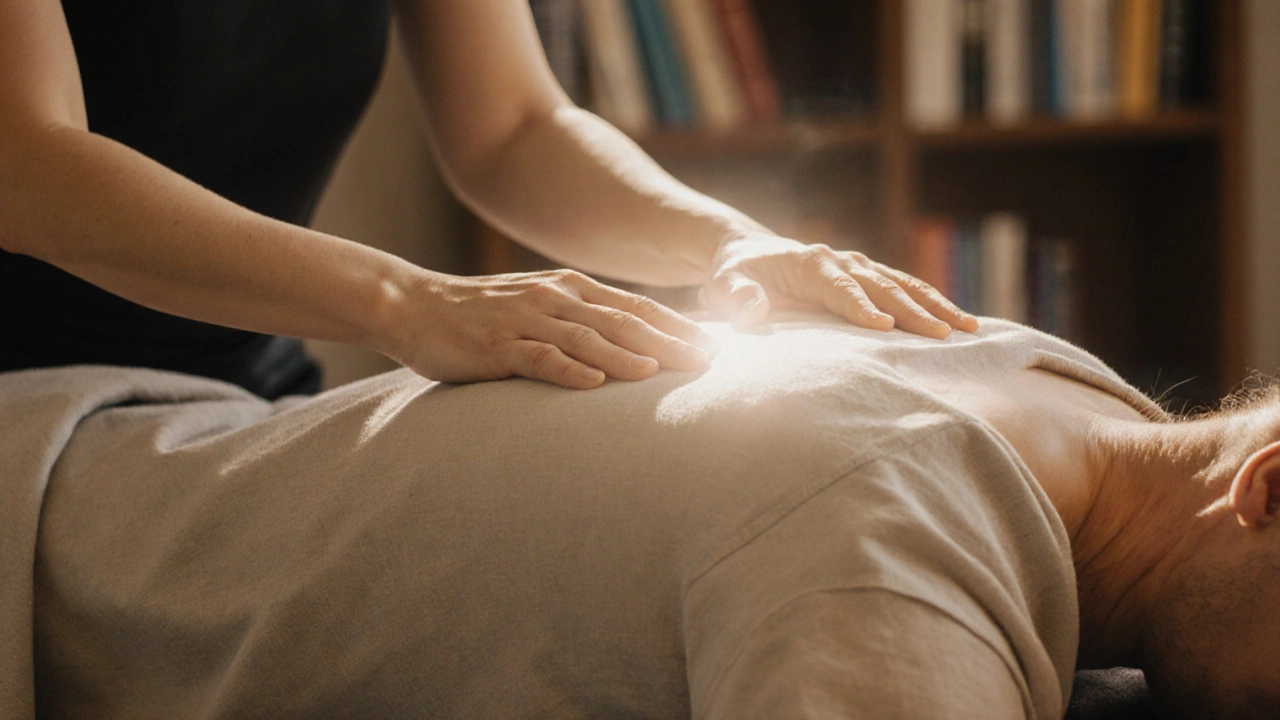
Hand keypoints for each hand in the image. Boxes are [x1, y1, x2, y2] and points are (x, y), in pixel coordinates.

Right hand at [381, 269, 718, 388]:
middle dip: (668, 340)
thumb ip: (584, 320)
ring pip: (585, 338)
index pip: (636, 307)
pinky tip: (593, 384)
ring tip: (659, 372)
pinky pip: (537, 358)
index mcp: (571, 289)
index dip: (678, 325)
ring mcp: (525, 320)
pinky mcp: (497, 346)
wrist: (415, 306)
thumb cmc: (485, 315)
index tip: (717, 345)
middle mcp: (555, 298)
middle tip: (708, 361)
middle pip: (622, 320)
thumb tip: (637, 344)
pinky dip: (567, 370)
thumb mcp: (542, 307)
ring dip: (624, 354)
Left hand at [704, 232, 977, 338]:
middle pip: (882, 286)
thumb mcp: (723, 286)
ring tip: (968, 329)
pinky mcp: (870, 277)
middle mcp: (842, 260)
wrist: (748, 255)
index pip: (840, 287)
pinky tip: (961, 324)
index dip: (860, 306)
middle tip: (942, 335)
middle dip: (912, 311)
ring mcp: (860, 267)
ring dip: (936, 305)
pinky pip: (906, 289)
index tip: (883, 327)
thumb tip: (755, 310)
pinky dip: (934, 304)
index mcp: (809, 262)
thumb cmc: (735, 277)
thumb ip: (736, 297)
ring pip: (904, 285)